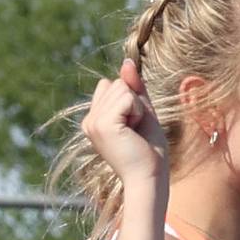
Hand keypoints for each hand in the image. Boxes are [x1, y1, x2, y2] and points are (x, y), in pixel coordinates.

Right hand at [81, 59, 167, 184]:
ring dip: (138, 109)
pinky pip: (128, 97)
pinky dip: (138, 112)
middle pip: (117, 83)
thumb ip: (135, 89)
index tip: (134, 128)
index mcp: (95, 120)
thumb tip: (126, 60)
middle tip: (136, 133)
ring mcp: (93, 122)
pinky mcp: (103, 124)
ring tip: (135, 134)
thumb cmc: (149, 154)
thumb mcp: (144, 114)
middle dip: (135, 104)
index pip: (111, 85)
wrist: (149, 179)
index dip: (131, 101)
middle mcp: (89, 121)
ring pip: (122, 88)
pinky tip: (134, 133)